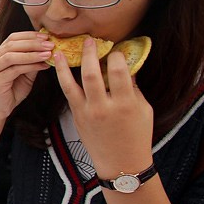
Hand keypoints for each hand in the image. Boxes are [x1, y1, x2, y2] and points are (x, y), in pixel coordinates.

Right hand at [0, 30, 52, 120]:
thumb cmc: (11, 93)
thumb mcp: (24, 75)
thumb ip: (31, 63)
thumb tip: (47, 50)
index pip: (11, 39)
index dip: (29, 35)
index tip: (46, 36)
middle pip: (11, 44)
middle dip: (32, 43)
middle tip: (50, 43)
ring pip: (11, 55)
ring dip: (32, 53)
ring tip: (48, 53)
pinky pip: (14, 69)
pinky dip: (31, 65)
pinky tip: (43, 65)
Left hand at [54, 37, 153, 178]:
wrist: (120, 163)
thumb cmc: (137, 135)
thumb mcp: (144, 109)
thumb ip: (133, 88)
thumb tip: (126, 66)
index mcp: (125, 104)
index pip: (118, 72)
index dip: (116, 57)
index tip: (116, 50)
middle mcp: (103, 107)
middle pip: (92, 74)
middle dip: (90, 54)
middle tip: (89, 40)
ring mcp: (87, 112)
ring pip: (72, 84)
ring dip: (65, 65)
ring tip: (61, 50)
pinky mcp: (77, 117)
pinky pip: (68, 93)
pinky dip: (63, 78)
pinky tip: (59, 67)